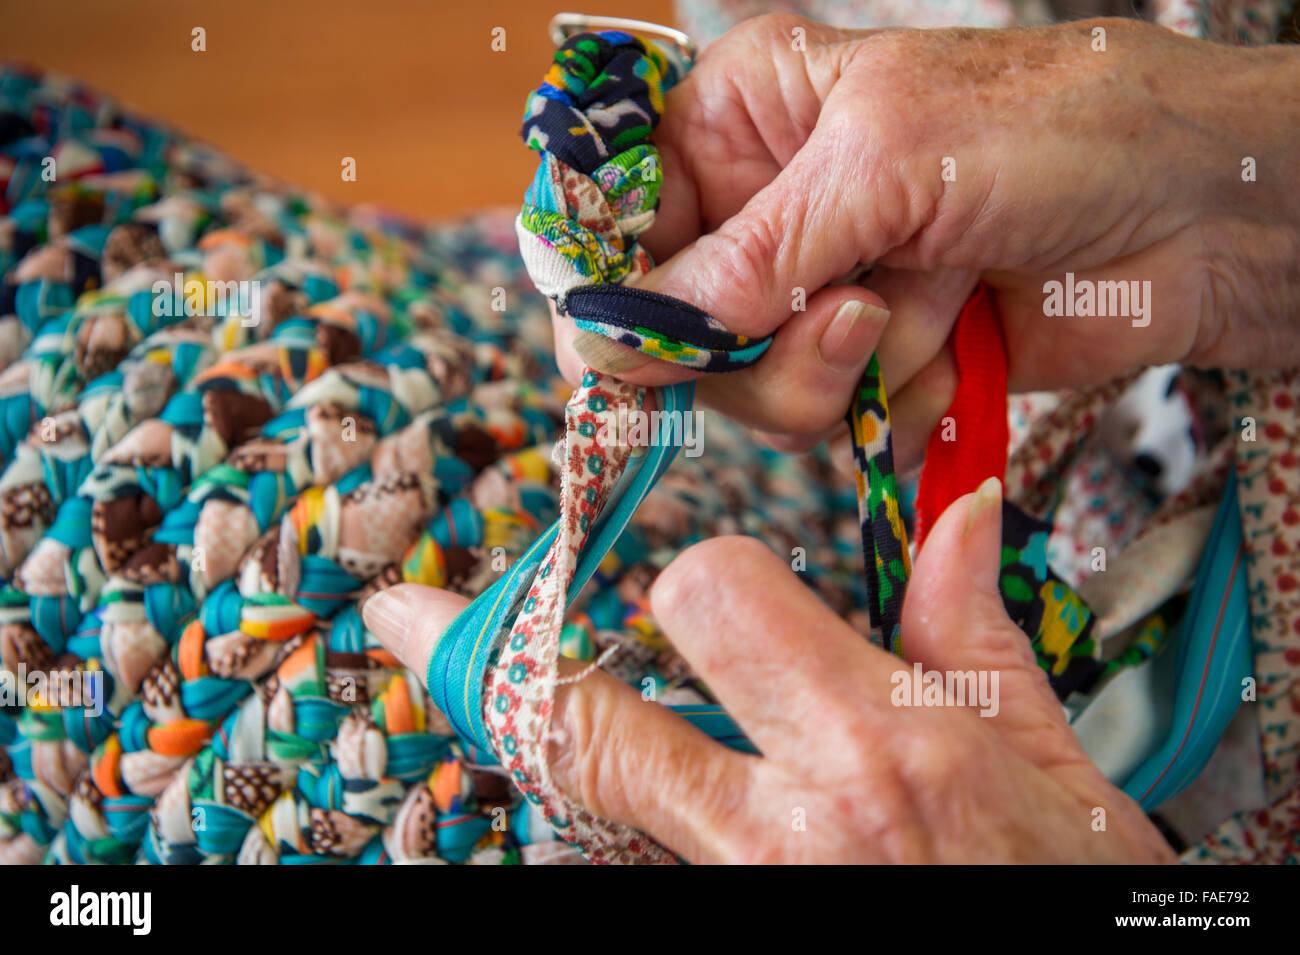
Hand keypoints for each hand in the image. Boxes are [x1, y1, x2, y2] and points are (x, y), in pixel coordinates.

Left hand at [363, 479, 1174, 862]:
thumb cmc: (1061, 894)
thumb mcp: (1053, 767)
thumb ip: (975, 636)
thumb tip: (957, 512)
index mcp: (879, 743)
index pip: (715, 598)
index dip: (707, 577)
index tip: (705, 585)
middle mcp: (786, 826)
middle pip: (585, 714)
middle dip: (514, 659)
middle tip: (409, 621)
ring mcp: (740, 887)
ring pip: (578, 797)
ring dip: (529, 740)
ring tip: (439, 674)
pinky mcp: (725, 919)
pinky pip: (625, 860)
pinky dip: (593, 821)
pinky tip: (584, 785)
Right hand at [553, 15, 1299, 466]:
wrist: (1199, 216)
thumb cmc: (1058, 133)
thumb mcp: (883, 164)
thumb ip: (747, 256)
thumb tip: (618, 335)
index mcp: (743, 119)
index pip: (618, 218)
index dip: (616, 292)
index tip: (627, 351)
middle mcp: (766, 211)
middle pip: (676, 328)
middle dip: (763, 344)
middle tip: (854, 310)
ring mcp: (820, 294)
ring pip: (752, 390)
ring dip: (843, 373)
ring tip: (929, 309)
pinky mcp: (875, 363)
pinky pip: (833, 423)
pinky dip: (899, 401)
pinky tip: (961, 343)